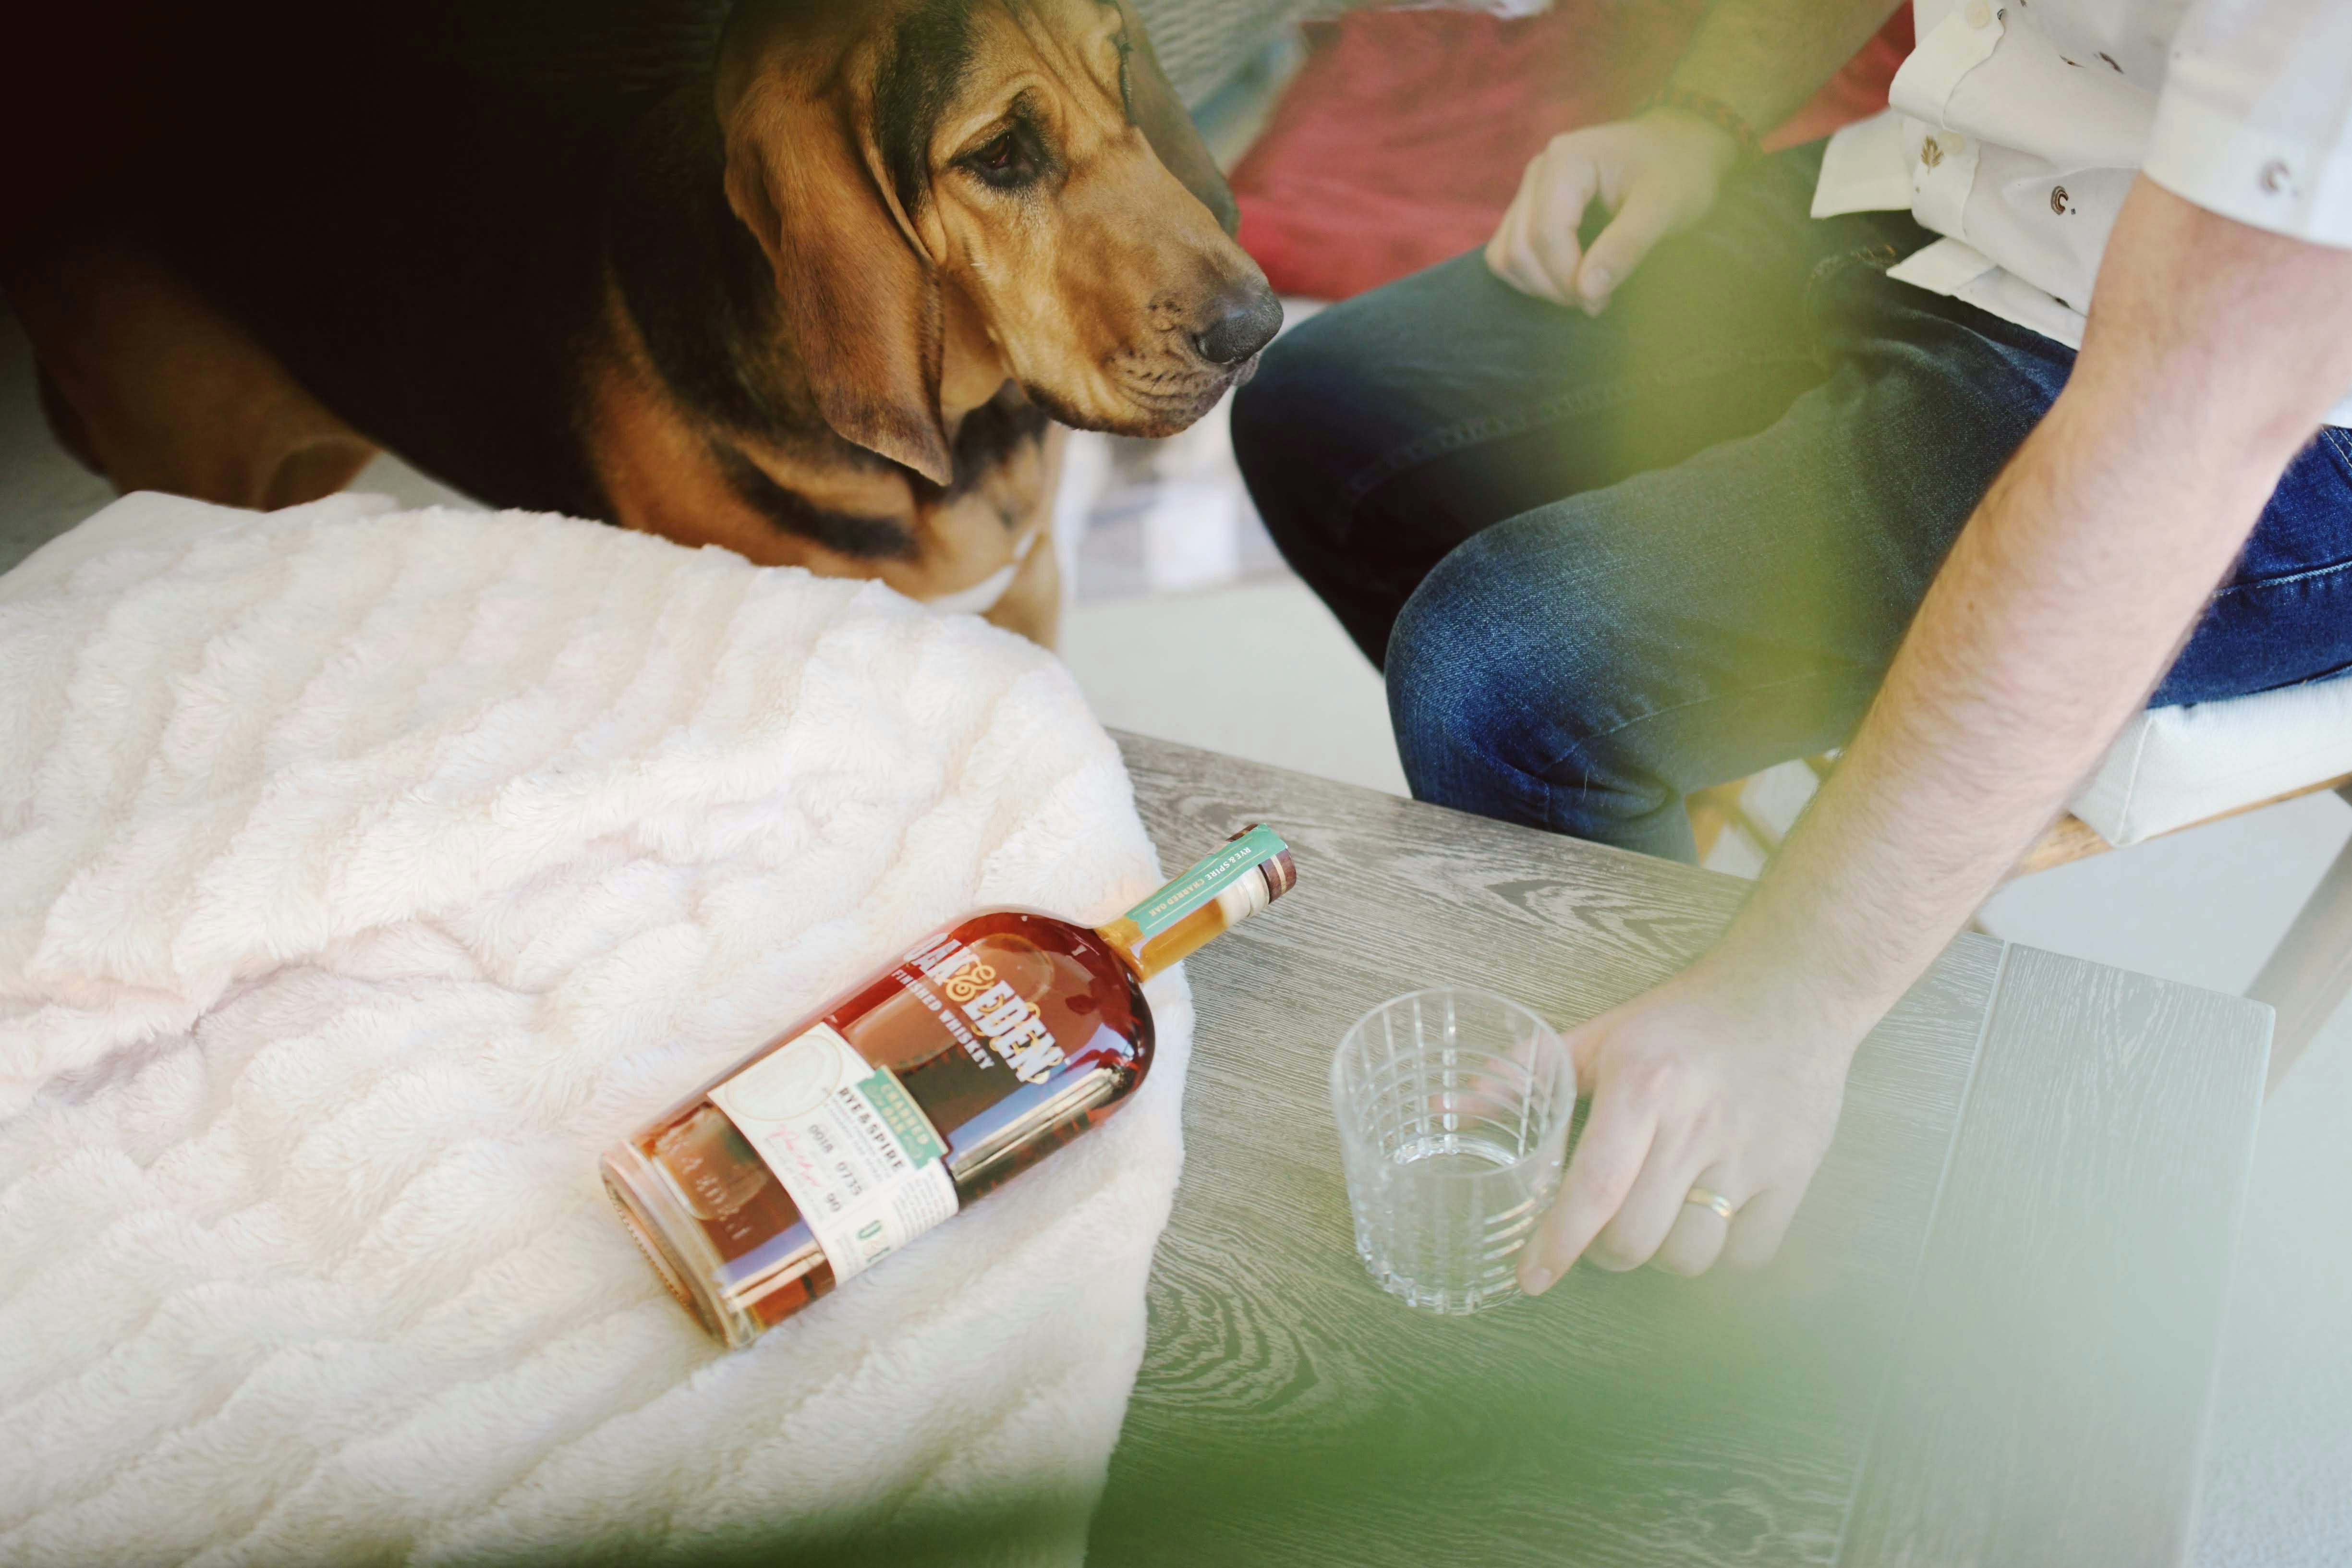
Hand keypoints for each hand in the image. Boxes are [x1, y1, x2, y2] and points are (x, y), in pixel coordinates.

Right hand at [1485, 108, 1741, 315]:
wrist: (1679, 148)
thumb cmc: (1678, 173)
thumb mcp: (1663, 208)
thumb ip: (1625, 247)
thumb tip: (1586, 292)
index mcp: (1566, 161)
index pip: (1545, 234)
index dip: (1567, 278)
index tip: (1602, 302)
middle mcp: (1538, 170)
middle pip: (1520, 247)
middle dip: (1554, 286)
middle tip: (1597, 301)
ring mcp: (1529, 188)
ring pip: (1506, 253)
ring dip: (1539, 285)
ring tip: (1584, 291)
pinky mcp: (1528, 207)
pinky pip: (1508, 251)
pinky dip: (1530, 276)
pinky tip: (1567, 280)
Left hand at [1518, 956, 1861, 1292]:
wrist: (1792, 989)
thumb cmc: (1686, 1017)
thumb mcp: (1602, 1033)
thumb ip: (1525, 1074)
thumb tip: (1447, 1107)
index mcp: (1643, 1086)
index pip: (1595, 1187)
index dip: (1558, 1243)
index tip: (1532, 1277)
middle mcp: (1697, 1125)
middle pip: (1636, 1238)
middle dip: (1605, 1251)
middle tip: (1601, 1230)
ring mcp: (1751, 1154)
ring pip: (1692, 1256)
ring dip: (1662, 1255)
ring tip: (1658, 1220)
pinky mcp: (1795, 1174)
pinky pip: (1749, 1254)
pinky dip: (1723, 1254)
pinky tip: (1710, 1220)